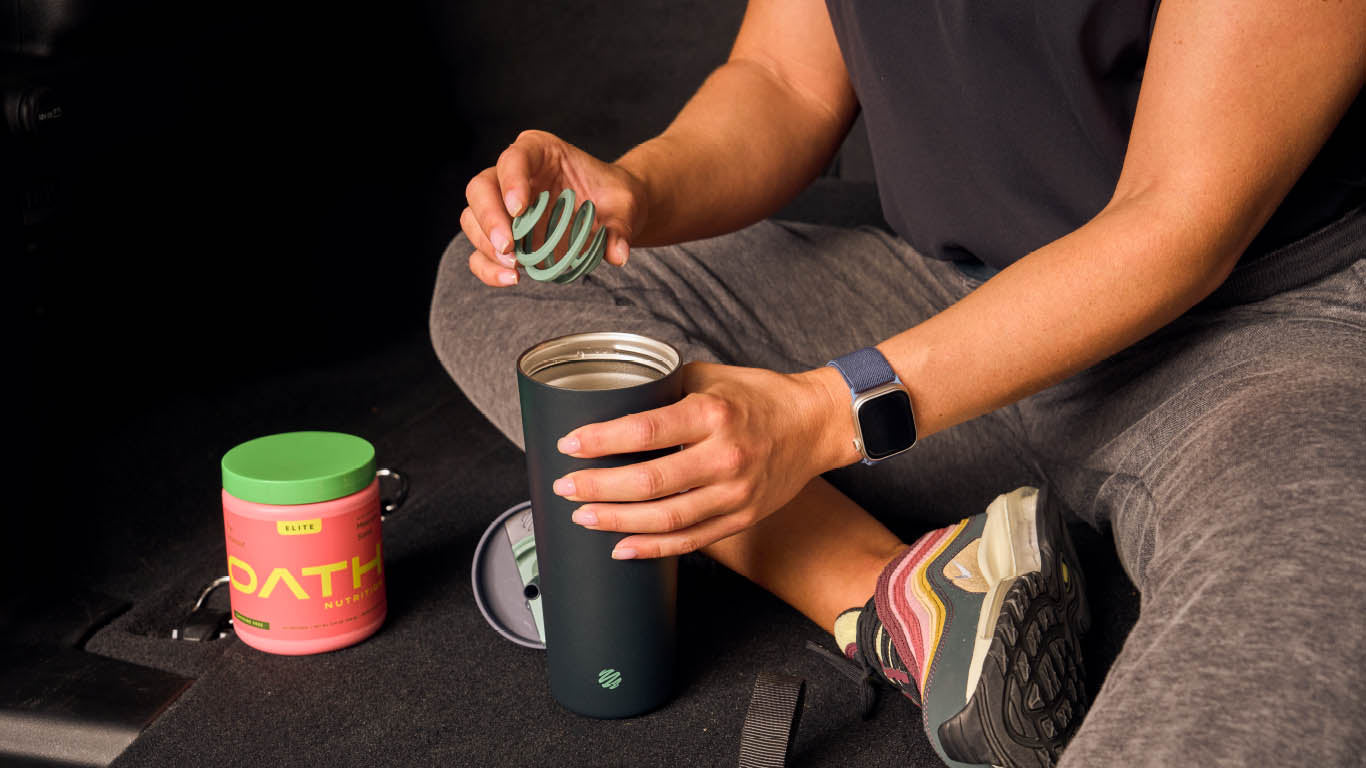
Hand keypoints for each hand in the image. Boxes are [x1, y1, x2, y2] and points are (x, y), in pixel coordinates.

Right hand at [462, 130, 647, 286]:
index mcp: (539, 151)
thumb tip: (617, 254)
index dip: (511, 181)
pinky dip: (488, 266)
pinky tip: (510, 278)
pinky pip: (479, 249)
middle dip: (489, 218)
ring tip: (514, 265)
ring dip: (485, 244)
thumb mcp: (625, 207)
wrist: (611, 214)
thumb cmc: (613, 198)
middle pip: (481, 188)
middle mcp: (513, 174)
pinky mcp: (502, 234)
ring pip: (472, 217)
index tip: (519, 209)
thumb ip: (620, 227)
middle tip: (509, 246)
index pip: (514, 158)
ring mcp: (502, 205)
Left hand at [552, 362, 853, 558]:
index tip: (569, 445)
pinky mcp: (741, 517)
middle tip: (565, 486)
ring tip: (583, 516)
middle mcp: (724, 456)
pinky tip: (621, 547)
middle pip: (649, 482)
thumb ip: (666, 389)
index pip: (645, 431)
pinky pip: (691, 540)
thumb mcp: (712, 378)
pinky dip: (653, 548)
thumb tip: (615, 400)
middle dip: (598, 487)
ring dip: (618, 521)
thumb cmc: (760, 396)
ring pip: (667, 518)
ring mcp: (735, 492)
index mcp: (712, 415)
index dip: (601, 441)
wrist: (815, 424)